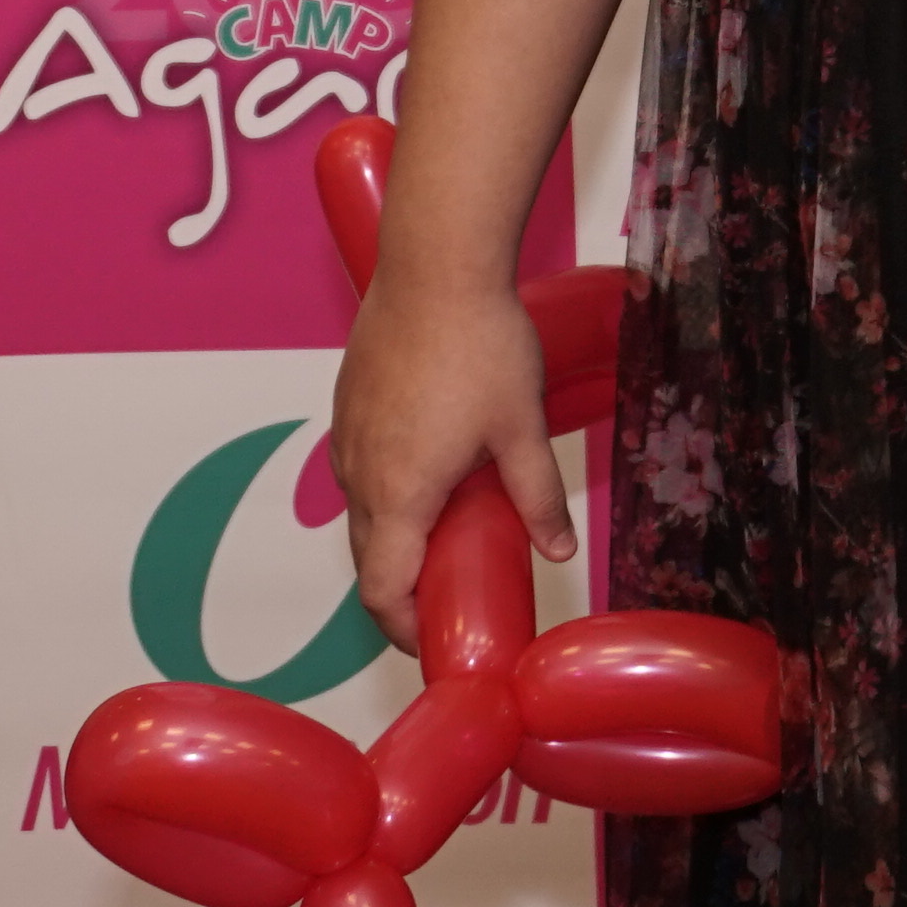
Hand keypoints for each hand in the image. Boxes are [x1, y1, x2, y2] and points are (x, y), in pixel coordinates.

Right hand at [332, 271, 575, 653]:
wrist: (435, 266)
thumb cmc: (482, 346)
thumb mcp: (522, 428)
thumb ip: (537, 496)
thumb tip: (560, 551)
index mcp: (400, 494)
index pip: (382, 591)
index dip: (403, 629)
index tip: (434, 639)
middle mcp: (360, 475)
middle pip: (368, 560)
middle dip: (401, 590)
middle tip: (450, 596)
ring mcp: (347, 437)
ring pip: (361, 513)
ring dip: (393, 539)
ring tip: (445, 535)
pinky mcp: (346, 404)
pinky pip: (357, 469)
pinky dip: (385, 493)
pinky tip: (428, 472)